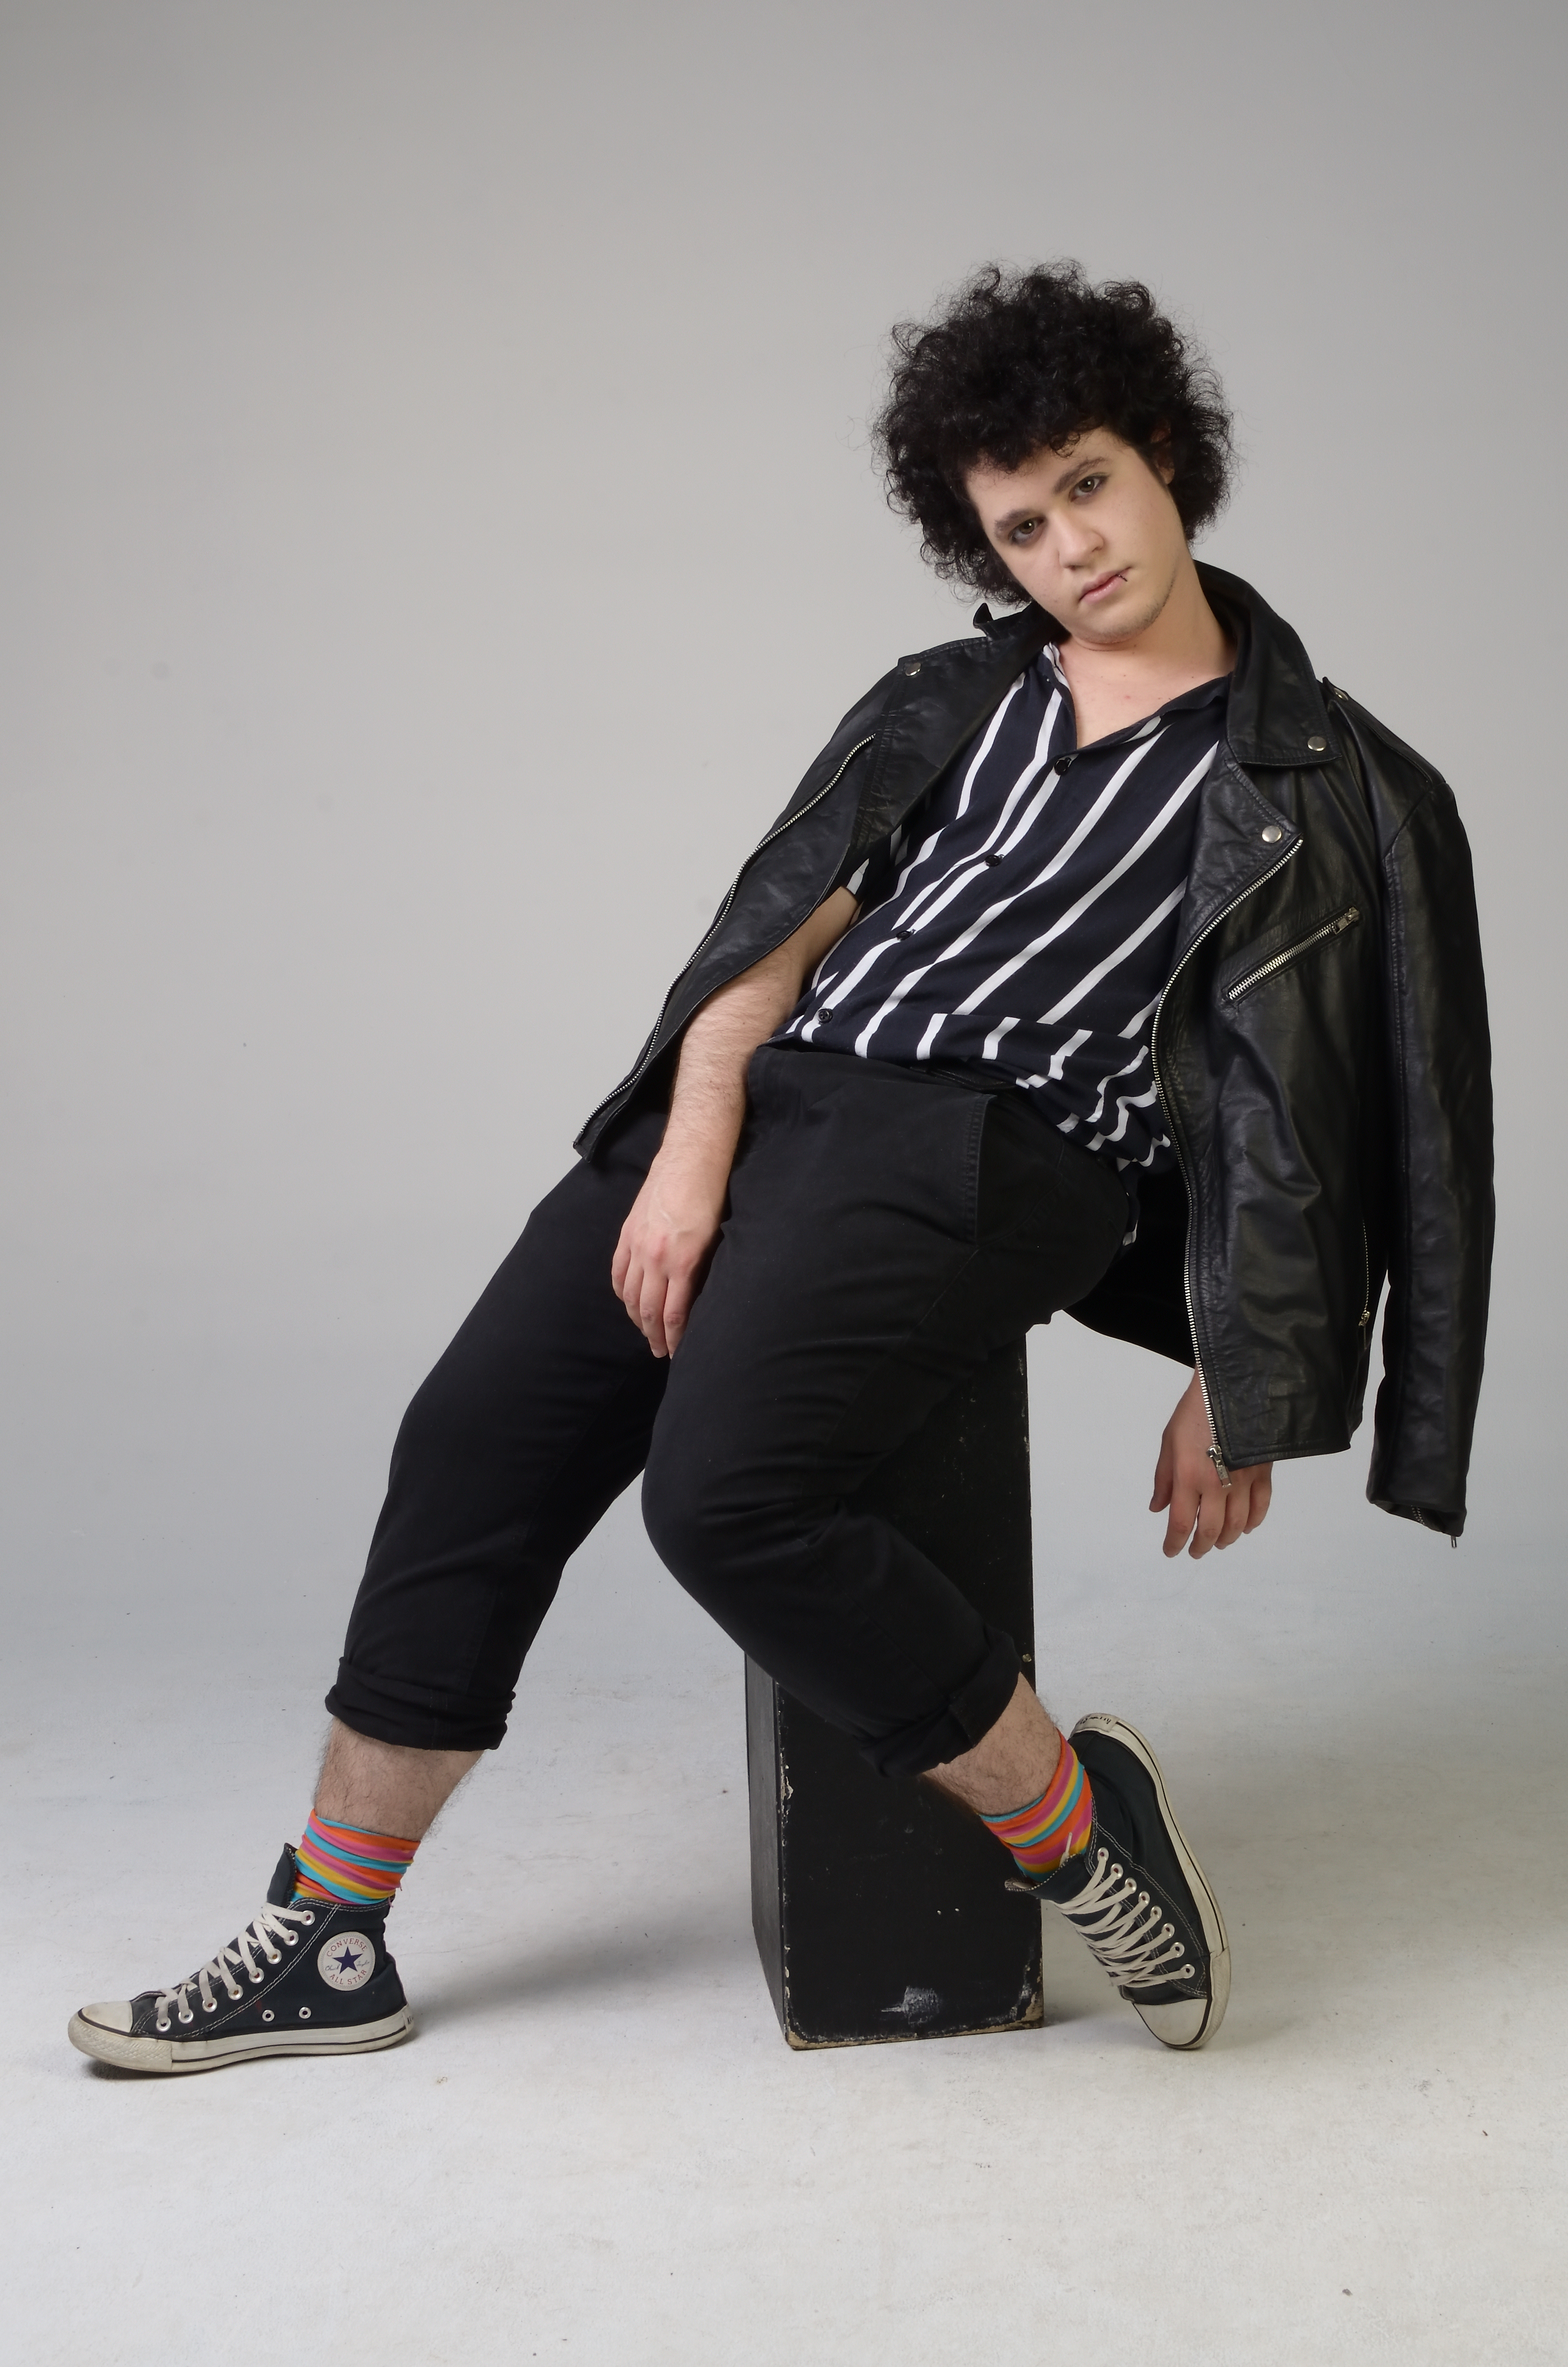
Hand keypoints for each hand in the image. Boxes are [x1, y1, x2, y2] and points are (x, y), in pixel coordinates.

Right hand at [611, 1151, 726, 1357]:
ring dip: (637, 1319)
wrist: (691, 1160)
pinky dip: (622, 1292)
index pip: (674, 1315)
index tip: (676, 1352)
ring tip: (645, 1332)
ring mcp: (637, 1246)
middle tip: (659, 1352)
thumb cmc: (711, 1197)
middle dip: (654, 1336)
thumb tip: (697, 1300)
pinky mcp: (627, 1233)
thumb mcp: (716, 1239)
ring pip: (631, 1296)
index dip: (674, 1339)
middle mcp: (656, 1258)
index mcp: (683, 1262)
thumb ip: (702, 1272)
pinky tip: (627, 1302)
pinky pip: (619, 1273)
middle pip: (649, 1310)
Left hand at [1150, 1370, 1272, 1558]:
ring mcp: (1244, 1481)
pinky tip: (1246, 1527)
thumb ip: (1164, 1479)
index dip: (1175, 1543)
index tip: (1171, 1552)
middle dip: (1201, 1546)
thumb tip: (1157, 1508)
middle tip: (1195, 1551)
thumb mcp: (1169, 1442)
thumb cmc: (1195, 1412)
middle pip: (1211, 1530)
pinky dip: (1253, 1522)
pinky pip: (1260, 1507)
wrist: (1232, 1389)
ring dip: (1226, 1539)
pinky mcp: (1263, 1473)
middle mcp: (1217, 1484)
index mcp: (1189, 1476)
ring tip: (1218, 1542)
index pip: (1181, 1523)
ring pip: (1237, 1525)